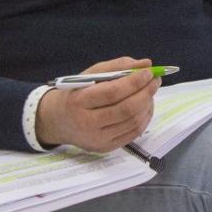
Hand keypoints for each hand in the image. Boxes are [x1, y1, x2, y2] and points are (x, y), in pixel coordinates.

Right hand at [35, 56, 159, 151]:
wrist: (56, 121)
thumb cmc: (75, 93)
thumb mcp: (90, 74)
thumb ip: (118, 66)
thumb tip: (145, 64)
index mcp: (79, 101)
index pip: (113, 92)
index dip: (134, 82)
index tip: (148, 72)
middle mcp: (87, 123)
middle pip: (126, 109)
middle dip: (146, 92)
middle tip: (155, 80)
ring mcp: (97, 138)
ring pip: (133, 122)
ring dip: (148, 104)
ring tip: (150, 92)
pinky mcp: (105, 147)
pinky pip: (133, 133)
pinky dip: (145, 118)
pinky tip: (146, 106)